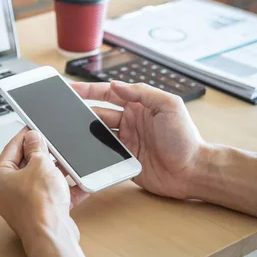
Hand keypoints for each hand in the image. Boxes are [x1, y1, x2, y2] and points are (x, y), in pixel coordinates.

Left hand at [0, 128, 87, 244]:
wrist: (53, 236)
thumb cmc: (39, 206)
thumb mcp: (40, 164)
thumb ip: (36, 148)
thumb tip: (33, 138)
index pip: (10, 148)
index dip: (25, 136)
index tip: (34, 128)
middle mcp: (5, 192)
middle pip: (24, 164)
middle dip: (41, 154)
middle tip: (52, 144)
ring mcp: (21, 205)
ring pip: (38, 180)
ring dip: (54, 171)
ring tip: (67, 160)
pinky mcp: (38, 214)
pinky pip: (50, 195)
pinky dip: (62, 188)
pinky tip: (77, 181)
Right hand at [71, 81, 204, 199]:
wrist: (193, 172)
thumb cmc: (186, 138)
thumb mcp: (169, 106)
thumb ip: (143, 92)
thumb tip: (116, 84)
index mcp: (138, 106)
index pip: (107, 94)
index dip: (88, 91)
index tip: (70, 89)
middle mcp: (129, 122)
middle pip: (97, 113)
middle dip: (80, 111)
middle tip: (62, 112)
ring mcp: (125, 141)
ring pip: (97, 134)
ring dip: (85, 132)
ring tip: (69, 131)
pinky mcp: (123, 160)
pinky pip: (103, 154)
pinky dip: (92, 151)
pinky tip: (82, 150)